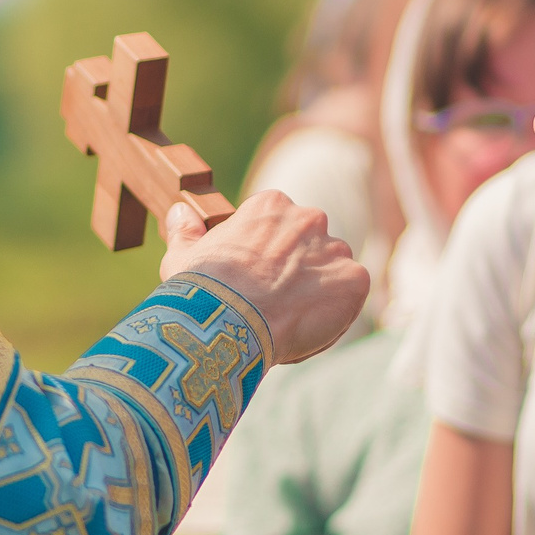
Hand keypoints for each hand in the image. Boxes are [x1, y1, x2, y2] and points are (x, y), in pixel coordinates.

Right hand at [159, 191, 366, 363]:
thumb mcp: (182, 255)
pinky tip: (308, 328)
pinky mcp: (354, 280)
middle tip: (276, 303)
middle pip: (312, 246)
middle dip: (299, 270)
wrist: (227, 321)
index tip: (256, 280)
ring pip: (334, 271)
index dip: (269, 257)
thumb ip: (186, 231)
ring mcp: (335, 248)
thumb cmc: (201, 289)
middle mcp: (308, 218)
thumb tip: (180, 212)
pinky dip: (338, 312)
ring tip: (291, 321)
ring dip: (320, 291)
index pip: (281, 227)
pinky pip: (352, 296)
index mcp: (270, 206)